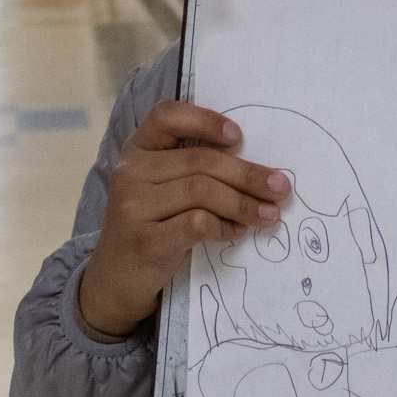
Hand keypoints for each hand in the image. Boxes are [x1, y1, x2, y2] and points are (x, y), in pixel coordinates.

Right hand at [78, 101, 291, 339]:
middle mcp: (131, 173)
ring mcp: (134, 207)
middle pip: (200, 160)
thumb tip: (259, 170)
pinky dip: (226, 226)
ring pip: (202, 191)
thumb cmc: (151, 227)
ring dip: (244, 203)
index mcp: (136, 151)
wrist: (115, 280)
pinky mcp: (147, 240)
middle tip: (281, 188)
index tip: (238, 136)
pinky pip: (198, 223)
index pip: (166, 116)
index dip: (204, 120)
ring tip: (269, 215)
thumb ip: (192, 170)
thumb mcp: (160, 189)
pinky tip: (238, 231)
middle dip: (248, 174)